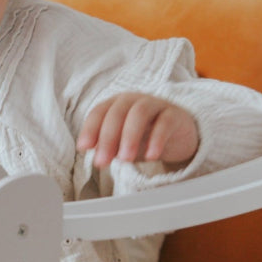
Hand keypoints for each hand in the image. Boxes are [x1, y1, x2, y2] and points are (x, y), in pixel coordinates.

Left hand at [76, 93, 199, 169]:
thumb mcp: (122, 144)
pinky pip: (165, 122)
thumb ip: (107, 146)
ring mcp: (156, 104)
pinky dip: (157, 139)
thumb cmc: (145, 137)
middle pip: (117, 111)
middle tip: (103, 161)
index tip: (84, 147)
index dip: (90, 128)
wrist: (178, 137)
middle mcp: (134, 100)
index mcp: (117, 104)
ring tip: (125, 159)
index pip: (99, 111)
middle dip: (108, 137)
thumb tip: (94, 154)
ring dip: (129, 136)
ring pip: (140, 112)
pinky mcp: (174, 114)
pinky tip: (151, 156)